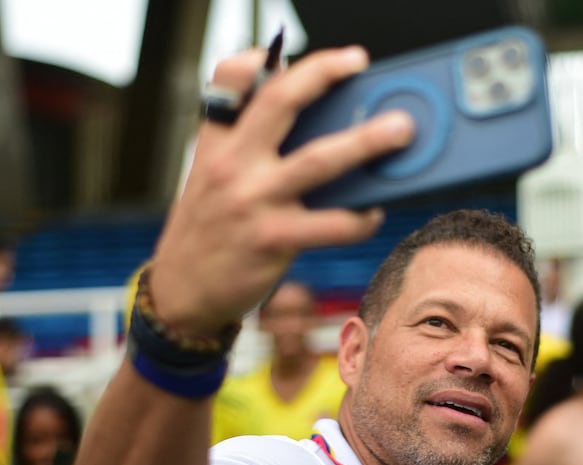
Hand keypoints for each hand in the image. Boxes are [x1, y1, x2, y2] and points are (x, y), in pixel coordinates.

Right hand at [147, 47, 414, 338]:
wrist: (181, 292)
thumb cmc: (209, 230)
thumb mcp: (211, 178)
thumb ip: (247, 146)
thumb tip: (318, 125)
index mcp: (215, 142)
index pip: (228, 78)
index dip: (260, 58)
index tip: (290, 54)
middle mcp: (231, 164)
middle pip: (281, 101)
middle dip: (323, 73)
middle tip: (358, 62)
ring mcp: (253, 201)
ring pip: (320, 160)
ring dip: (366, 141)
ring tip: (400, 130)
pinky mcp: (273, 240)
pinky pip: (332, 224)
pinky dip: (360, 218)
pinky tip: (374, 213)